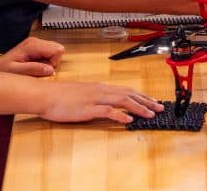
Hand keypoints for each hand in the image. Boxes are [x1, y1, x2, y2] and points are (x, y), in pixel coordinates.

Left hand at [0, 36, 64, 76]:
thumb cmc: (4, 69)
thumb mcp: (17, 72)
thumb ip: (33, 69)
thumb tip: (50, 69)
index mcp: (32, 45)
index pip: (57, 50)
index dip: (53, 62)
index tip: (43, 68)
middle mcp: (36, 40)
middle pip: (58, 48)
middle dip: (52, 61)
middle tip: (39, 67)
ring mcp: (36, 42)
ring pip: (55, 50)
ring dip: (49, 60)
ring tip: (36, 65)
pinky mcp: (37, 45)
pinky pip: (50, 52)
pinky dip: (46, 59)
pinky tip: (35, 63)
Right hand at [37, 81, 163, 124]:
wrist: (46, 95)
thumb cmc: (62, 96)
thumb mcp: (84, 94)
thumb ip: (98, 98)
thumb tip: (110, 104)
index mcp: (102, 87)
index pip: (127, 90)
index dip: (142, 96)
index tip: (153, 101)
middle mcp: (102, 90)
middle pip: (130, 94)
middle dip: (147, 101)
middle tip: (160, 107)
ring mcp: (95, 99)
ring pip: (123, 100)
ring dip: (139, 107)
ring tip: (151, 114)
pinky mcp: (88, 108)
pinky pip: (107, 111)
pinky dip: (120, 115)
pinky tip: (129, 120)